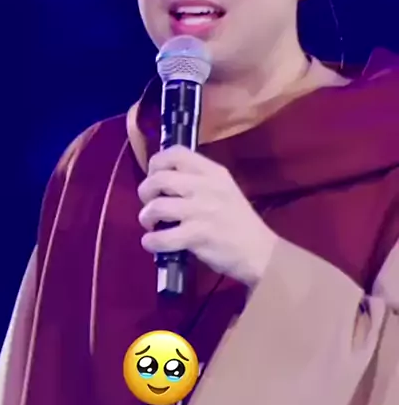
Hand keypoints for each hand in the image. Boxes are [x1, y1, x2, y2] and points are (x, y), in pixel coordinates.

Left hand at [138, 145, 278, 286]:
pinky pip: (162, 237)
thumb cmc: (238, 221)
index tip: (154, 176)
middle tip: (149, 204)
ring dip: (146, 217)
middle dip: (145, 192)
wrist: (259, 251)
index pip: (175, 153)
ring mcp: (201, 211)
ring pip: (157, 207)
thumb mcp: (224, 189)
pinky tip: (153, 243)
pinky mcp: (197, 235)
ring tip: (151, 224)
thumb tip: (162, 180)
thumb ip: (197, 180)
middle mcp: (206, 186)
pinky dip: (151, 242)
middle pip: (159, 178)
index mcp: (213, 171)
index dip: (156, 163)